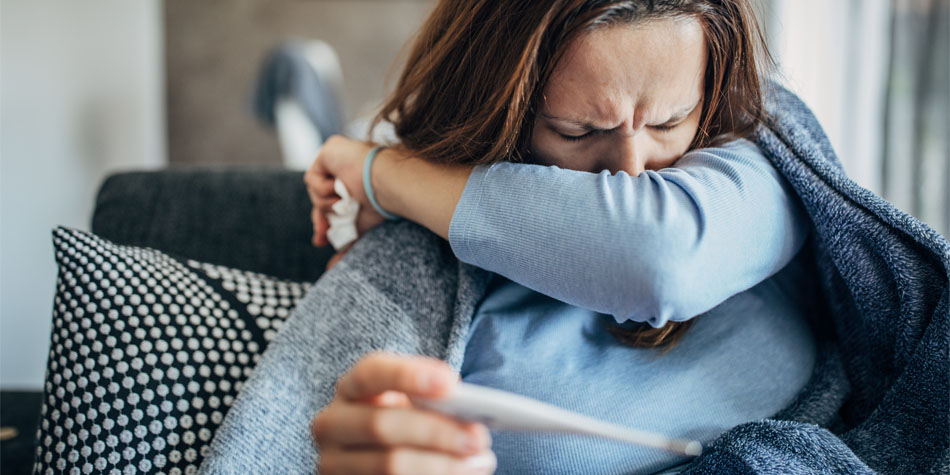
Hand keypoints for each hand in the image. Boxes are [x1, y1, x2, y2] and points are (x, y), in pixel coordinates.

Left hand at [304, 135, 385, 247]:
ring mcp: (337, 157)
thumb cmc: (382, 204)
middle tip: (321, 236)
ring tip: (344, 204)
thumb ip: (346, 242)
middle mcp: (346, 167)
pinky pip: (312, 178)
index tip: (321, 240)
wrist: (387, 184)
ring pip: (314, 191)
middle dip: (319, 218)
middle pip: (319, 197)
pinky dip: (323, 190)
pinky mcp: (329, 150)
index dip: (324, 221)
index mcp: (355, 182)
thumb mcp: (360, 227)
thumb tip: (330, 268)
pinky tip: (340, 189)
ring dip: (326, 204)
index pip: (331, 203)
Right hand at [311, 352, 495, 474]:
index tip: (450, 384)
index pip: (371, 373)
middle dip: (436, 431)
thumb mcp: (413, 404)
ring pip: (389, 466)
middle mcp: (331, 424)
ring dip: (442, 466)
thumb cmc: (407, 423)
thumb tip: (466, 408)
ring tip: (481, 462)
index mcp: (351, 388)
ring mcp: (333, 463)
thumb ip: (431, 399)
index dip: (408, 376)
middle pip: (381, 425)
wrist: (377, 459)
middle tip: (478, 437)